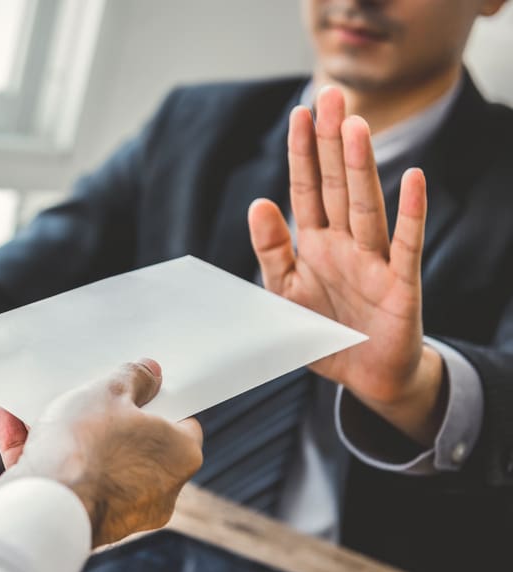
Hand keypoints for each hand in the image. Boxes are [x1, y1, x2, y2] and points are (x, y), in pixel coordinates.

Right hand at [0, 359, 202, 546]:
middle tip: (87, 393)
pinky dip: (41, 453)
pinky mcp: (80, 520)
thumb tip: (149, 372)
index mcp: (180, 457)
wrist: (45, 505)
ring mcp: (120, 510)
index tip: (133, 386)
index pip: (180, 422)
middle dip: (106, 419)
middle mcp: (158, 491)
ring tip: (41, 404)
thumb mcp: (107, 393)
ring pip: (94, 462)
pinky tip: (13, 422)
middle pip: (133, 443)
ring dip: (68, 434)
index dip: (155, 400)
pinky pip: (62, 479)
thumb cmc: (86, 448)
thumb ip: (132, 378)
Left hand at [247, 85, 442, 445]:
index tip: (298, 113)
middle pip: (336, 186)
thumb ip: (271, 251)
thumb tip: (257, 202)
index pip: (305, 190)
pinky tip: (414, 180)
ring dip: (360, 167)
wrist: (364, 375)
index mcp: (315, 244)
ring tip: (355, 127)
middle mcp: (345, 244)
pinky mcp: (401, 284)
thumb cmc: (326, 330)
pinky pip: (405, 245)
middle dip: (330, 143)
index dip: (302, 153)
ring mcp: (374, 260)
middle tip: (331, 95)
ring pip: (366, 205)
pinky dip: (410, 214)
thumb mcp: (286, 292)